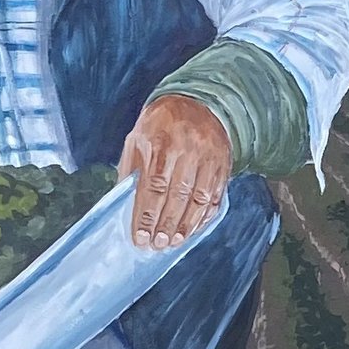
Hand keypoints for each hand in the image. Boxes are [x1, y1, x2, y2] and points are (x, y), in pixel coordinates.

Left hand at [119, 95, 231, 250]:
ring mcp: (208, 157)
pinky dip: (205, 216)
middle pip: (177, 195)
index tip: (140, 237)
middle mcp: (186, 149)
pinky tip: (193, 229)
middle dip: (165, 224)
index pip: (153, 186)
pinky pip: (215, 195)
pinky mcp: (223, 164)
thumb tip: (124, 207)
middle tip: (157, 244)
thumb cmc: (158, 127)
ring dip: (186, 225)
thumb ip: (130, 172)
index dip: (147, 216)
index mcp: (159, 142)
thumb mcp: (136, 140)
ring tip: (173, 242)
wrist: (195, 103)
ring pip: (199, 198)